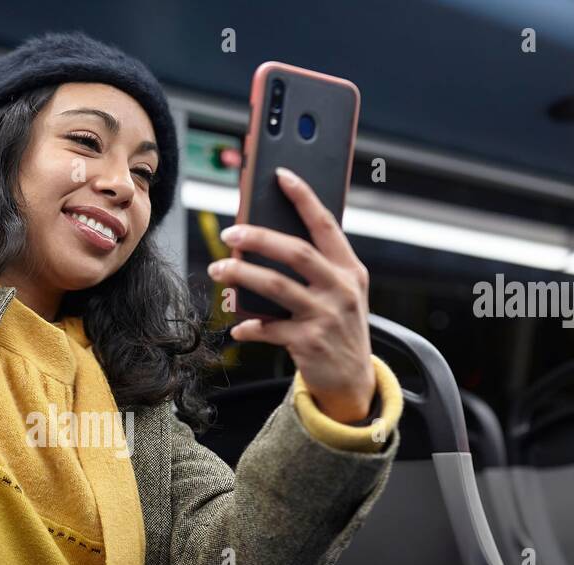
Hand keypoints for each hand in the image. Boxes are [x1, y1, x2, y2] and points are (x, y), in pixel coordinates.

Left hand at [209, 167, 374, 423]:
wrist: (353, 380)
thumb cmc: (338, 326)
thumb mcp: (341, 293)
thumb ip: (317, 268)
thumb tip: (266, 240)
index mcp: (349, 268)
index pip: (325, 224)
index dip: (303, 197)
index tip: (281, 175)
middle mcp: (341, 288)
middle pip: (295, 252)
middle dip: (258, 237)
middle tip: (230, 232)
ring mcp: (326, 316)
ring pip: (275, 286)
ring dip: (242, 274)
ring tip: (219, 269)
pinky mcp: (308, 343)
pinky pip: (268, 328)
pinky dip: (248, 326)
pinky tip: (238, 327)